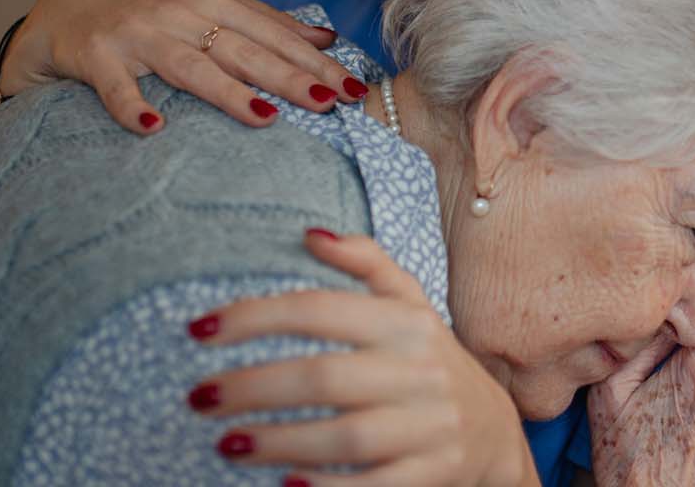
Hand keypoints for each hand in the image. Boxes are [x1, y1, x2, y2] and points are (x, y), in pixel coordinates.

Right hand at [2, 0, 363, 132]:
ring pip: (190, 65)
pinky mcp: (94, 55)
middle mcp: (179, 13)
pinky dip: (130, 104)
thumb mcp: (206, 8)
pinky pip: (115, 85)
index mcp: (212, 2)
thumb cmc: (144, 12)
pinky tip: (151, 128)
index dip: (315, 61)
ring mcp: (136, 33)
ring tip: (265, 118)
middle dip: (289, 76)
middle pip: (244, 49)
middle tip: (330, 103)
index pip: (274, 34)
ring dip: (228, 92)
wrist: (60, 4)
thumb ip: (262, 23)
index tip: (354, 88)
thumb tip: (326, 36)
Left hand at [187, 230, 536, 486]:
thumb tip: (310, 234)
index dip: (256, 317)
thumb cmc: (432, 364)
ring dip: (279, 442)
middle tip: (199, 397)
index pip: (321, 310)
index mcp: (407, 324)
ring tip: (226, 443)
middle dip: (254, 387)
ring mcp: (431, 426)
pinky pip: (375, 486)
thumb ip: (367, 263)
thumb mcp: (412, 308)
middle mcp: (421, 371)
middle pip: (325, 376)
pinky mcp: (434, 474)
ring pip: (347, 435)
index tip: (199, 330)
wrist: (496, 436)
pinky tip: (283, 484)